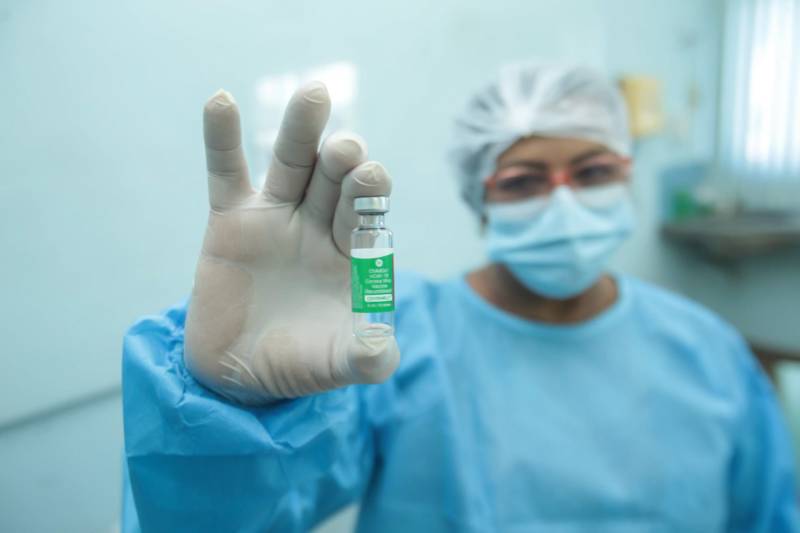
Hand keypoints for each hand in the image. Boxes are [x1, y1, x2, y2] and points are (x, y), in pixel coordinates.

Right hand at [184, 82, 399, 403]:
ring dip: (303, 130)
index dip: (369, 197)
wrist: (239, 373)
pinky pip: (226, 171)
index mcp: (354, 252)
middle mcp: (320, 226)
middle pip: (335, 181)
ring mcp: (277, 218)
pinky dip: (222, 138)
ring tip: (315, 94)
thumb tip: (383, 348)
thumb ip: (365, 358)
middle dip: (343, 162)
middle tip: (347, 150)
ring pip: (293, 164)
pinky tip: (221, 100)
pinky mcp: (231, 220)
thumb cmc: (298, 364)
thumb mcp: (335, 365)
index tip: (371, 179)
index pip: (367, 215)